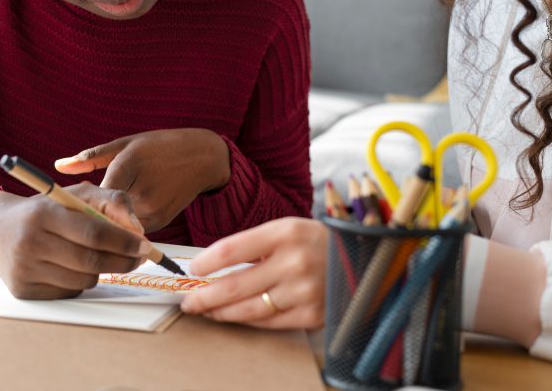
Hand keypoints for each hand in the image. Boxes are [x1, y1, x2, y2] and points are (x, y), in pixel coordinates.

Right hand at [0, 185, 147, 299]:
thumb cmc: (43, 209)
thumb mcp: (74, 194)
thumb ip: (110, 200)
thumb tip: (138, 229)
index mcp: (43, 213)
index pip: (93, 233)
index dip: (123, 241)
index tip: (145, 245)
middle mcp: (30, 242)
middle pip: (90, 261)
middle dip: (122, 261)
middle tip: (139, 257)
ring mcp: (24, 269)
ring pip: (83, 280)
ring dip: (101, 271)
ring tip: (98, 256)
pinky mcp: (23, 290)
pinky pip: (68, 292)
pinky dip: (80, 281)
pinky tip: (72, 266)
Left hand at [54, 128, 230, 232]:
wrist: (201, 158)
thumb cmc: (158, 146)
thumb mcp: (124, 144)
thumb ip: (90, 158)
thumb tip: (58, 166)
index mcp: (128, 167)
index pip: (96, 197)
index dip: (79, 207)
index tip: (66, 211)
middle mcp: (141, 192)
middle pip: (104, 215)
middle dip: (90, 215)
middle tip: (75, 214)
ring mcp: (153, 210)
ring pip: (117, 226)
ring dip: (106, 222)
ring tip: (98, 211)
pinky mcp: (160, 222)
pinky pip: (132, 230)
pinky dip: (123, 226)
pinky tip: (118, 214)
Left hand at [180, 217, 326, 328]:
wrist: (363, 261)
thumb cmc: (314, 243)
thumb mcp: (286, 230)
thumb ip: (253, 246)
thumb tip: (212, 267)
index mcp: (284, 233)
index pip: (231, 250)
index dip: (206, 263)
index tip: (192, 270)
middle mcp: (293, 262)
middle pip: (234, 286)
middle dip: (204, 297)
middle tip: (188, 301)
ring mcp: (303, 291)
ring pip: (248, 309)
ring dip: (221, 312)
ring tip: (206, 310)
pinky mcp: (311, 314)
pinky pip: (269, 322)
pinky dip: (247, 321)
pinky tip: (233, 316)